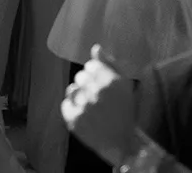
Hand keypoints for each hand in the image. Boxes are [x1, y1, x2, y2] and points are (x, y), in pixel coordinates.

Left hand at [62, 45, 136, 163]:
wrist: (124, 143)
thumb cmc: (126, 112)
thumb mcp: (125, 85)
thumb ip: (110, 64)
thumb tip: (96, 47)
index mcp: (111, 82)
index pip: (91, 65)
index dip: (96, 74)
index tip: (102, 84)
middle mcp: (97, 93)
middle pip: (80, 76)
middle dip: (87, 84)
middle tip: (97, 97)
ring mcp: (84, 108)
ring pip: (71, 89)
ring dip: (79, 96)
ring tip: (91, 107)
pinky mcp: (75, 121)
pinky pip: (66, 104)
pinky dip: (72, 108)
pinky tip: (84, 115)